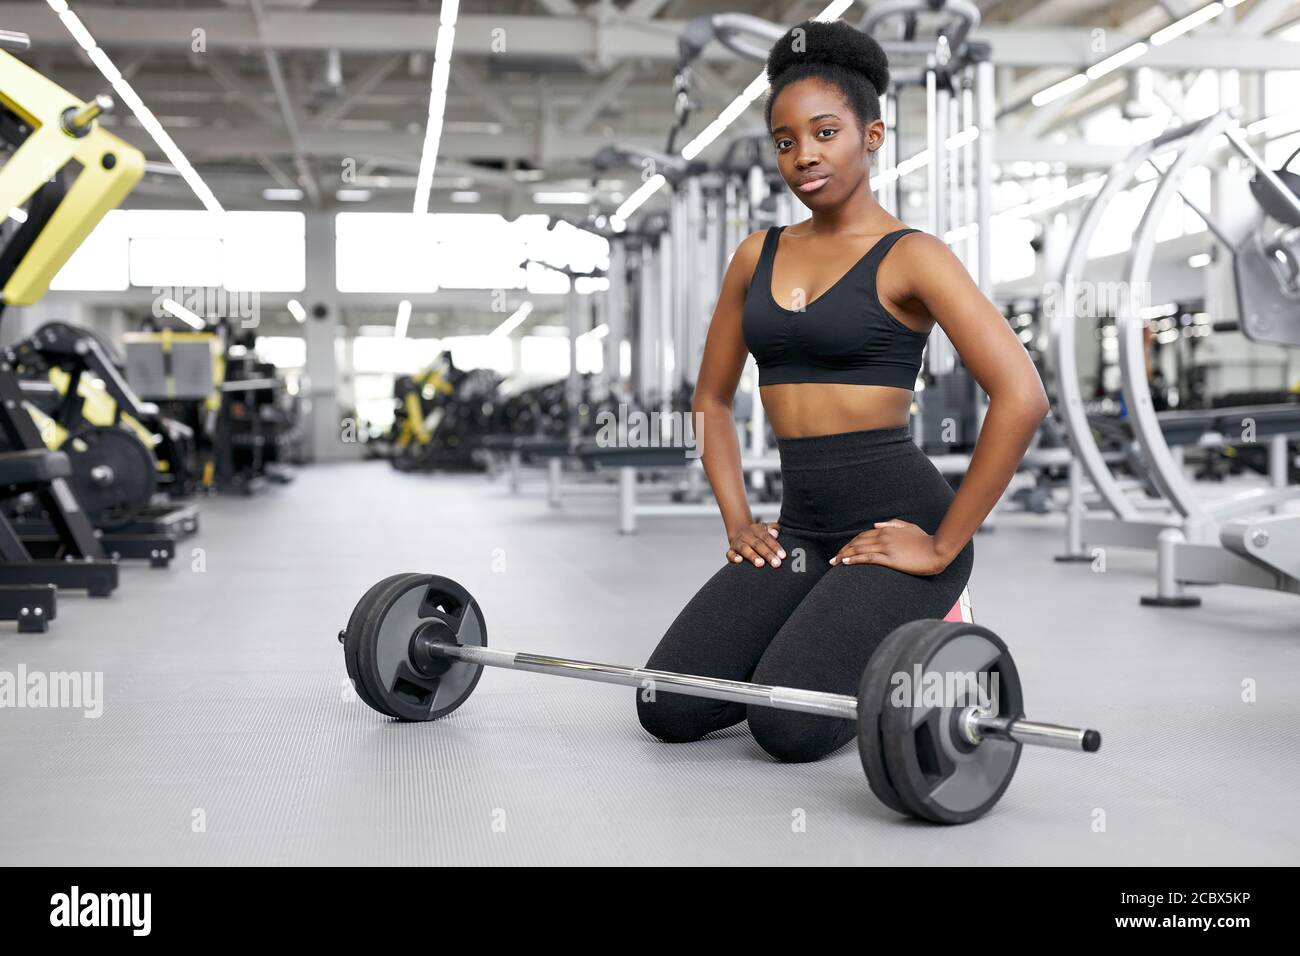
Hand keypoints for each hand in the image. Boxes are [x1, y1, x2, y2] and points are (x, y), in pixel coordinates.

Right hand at [727, 521, 784, 567]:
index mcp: (756, 529)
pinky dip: (733, 557)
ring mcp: (738, 543)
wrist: (739, 532)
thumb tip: (775, 532)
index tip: (782, 555)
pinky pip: (730, 554)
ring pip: (744, 548)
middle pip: (757, 544)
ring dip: (752, 556)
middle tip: (776, 563)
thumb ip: (773, 528)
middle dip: (767, 554)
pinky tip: (739, 561)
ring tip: (761, 563)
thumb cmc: (758, 534)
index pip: (766, 537)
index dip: (775, 546)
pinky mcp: (731, 551)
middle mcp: (746, 535)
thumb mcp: (766, 528)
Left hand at [829, 519, 948, 575]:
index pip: (862, 536)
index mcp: (887, 529)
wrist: (937, 550)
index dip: (850, 543)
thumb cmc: (925, 540)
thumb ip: (893, 524)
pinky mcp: (890, 559)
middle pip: (857, 542)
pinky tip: (846, 563)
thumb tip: (876, 524)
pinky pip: (868, 558)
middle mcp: (884, 536)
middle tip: (833, 559)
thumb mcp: (909, 527)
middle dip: (843, 550)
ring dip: (844, 555)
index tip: (842, 550)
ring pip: (859, 550)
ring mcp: (886, 547)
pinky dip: (855, 559)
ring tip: (835, 562)